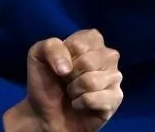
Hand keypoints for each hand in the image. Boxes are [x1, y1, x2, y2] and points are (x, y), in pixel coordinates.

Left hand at [5, 29, 123, 131]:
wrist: (44, 112)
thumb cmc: (45, 81)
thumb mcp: (37, 55)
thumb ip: (50, 47)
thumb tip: (67, 67)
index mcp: (91, 41)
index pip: (81, 42)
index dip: (65, 55)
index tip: (60, 63)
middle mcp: (107, 56)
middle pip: (88, 61)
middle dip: (69, 74)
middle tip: (66, 80)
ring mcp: (114, 77)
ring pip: (92, 81)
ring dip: (74, 90)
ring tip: (72, 92)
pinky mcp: (116, 98)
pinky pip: (96, 99)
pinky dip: (81, 103)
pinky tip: (80, 104)